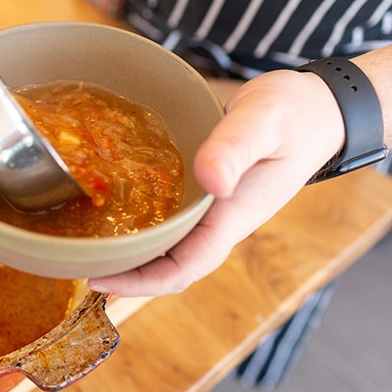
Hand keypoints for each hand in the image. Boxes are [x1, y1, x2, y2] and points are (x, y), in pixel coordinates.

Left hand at [88, 69, 344, 296]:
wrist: (314, 109)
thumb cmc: (293, 115)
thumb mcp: (264, 122)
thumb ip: (236, 148)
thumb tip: (210, 181)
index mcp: (231, 218)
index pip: (184, 268)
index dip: (141, 282)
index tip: (99, 279)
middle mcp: (217, 223)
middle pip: (167, 266)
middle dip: (125, 274)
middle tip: (77, 262)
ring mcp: (210, 211)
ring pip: (165, 245)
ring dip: (130, 252)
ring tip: (86, 244)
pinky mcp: (203, 193)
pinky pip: (168, 220)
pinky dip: (140, 223)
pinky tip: (113, 211)